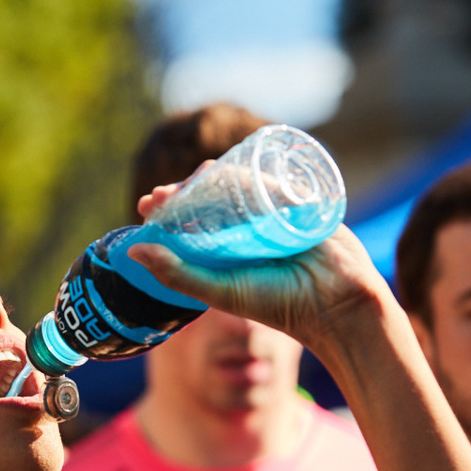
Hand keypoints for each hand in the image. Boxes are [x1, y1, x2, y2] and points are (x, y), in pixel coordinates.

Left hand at [131, 185, 392, 348]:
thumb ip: (176, 274)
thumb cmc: (278, 303)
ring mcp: (270, 215)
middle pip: (208, 199)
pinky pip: (270, 178)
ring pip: (235, 184)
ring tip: (191, 179)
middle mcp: (245, 232)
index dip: (166, 211)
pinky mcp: (297, 202)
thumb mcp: (219, 290)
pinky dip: (249, 169)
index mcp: (225, 253)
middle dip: (183, 191)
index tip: (144, 204)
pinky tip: (228, 168)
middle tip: (162, 193)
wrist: (336, 301)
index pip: (188, 224)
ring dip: (211, 176)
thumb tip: (134, 249)